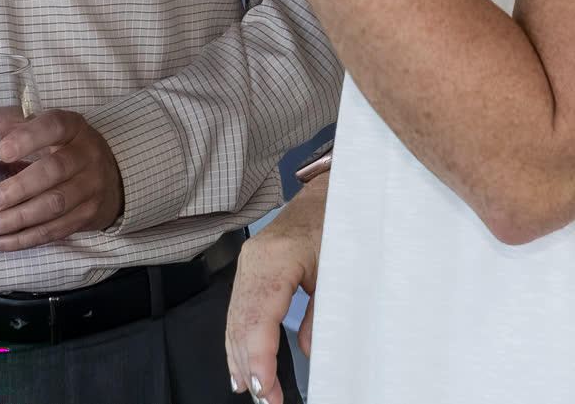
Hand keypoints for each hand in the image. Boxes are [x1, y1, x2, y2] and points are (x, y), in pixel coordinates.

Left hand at [0, 109, 123, 250]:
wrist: (108, 173)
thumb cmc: (58, 145)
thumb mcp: (34, 126)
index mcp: (71, 126)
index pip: (53, 126)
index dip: (28, 138)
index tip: (1, 152)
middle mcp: (85, 154)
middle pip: (54, 171)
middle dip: (19, 189)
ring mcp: (89, 186)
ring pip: (56, 205)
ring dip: (19, 219)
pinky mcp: (87, 215)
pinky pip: (55, 231)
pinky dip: (24, 239)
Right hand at [226, 176, 326, 403]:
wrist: (330, 192)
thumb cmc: (338, 222)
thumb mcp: (340, 269)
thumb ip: (324, 313)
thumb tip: (311, 351)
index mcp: (276, 257)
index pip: (258, 317)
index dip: (259, 358)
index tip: (265, 389)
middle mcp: (254, 260)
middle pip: (240, 323)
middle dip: (249, 365)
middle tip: (265, 399)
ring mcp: (248, 263)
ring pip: (234, 319)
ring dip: (240, 358)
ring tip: (252, 391)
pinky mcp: (250, 268)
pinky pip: (238, 310)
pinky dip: (238, 341)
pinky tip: (241, 365)